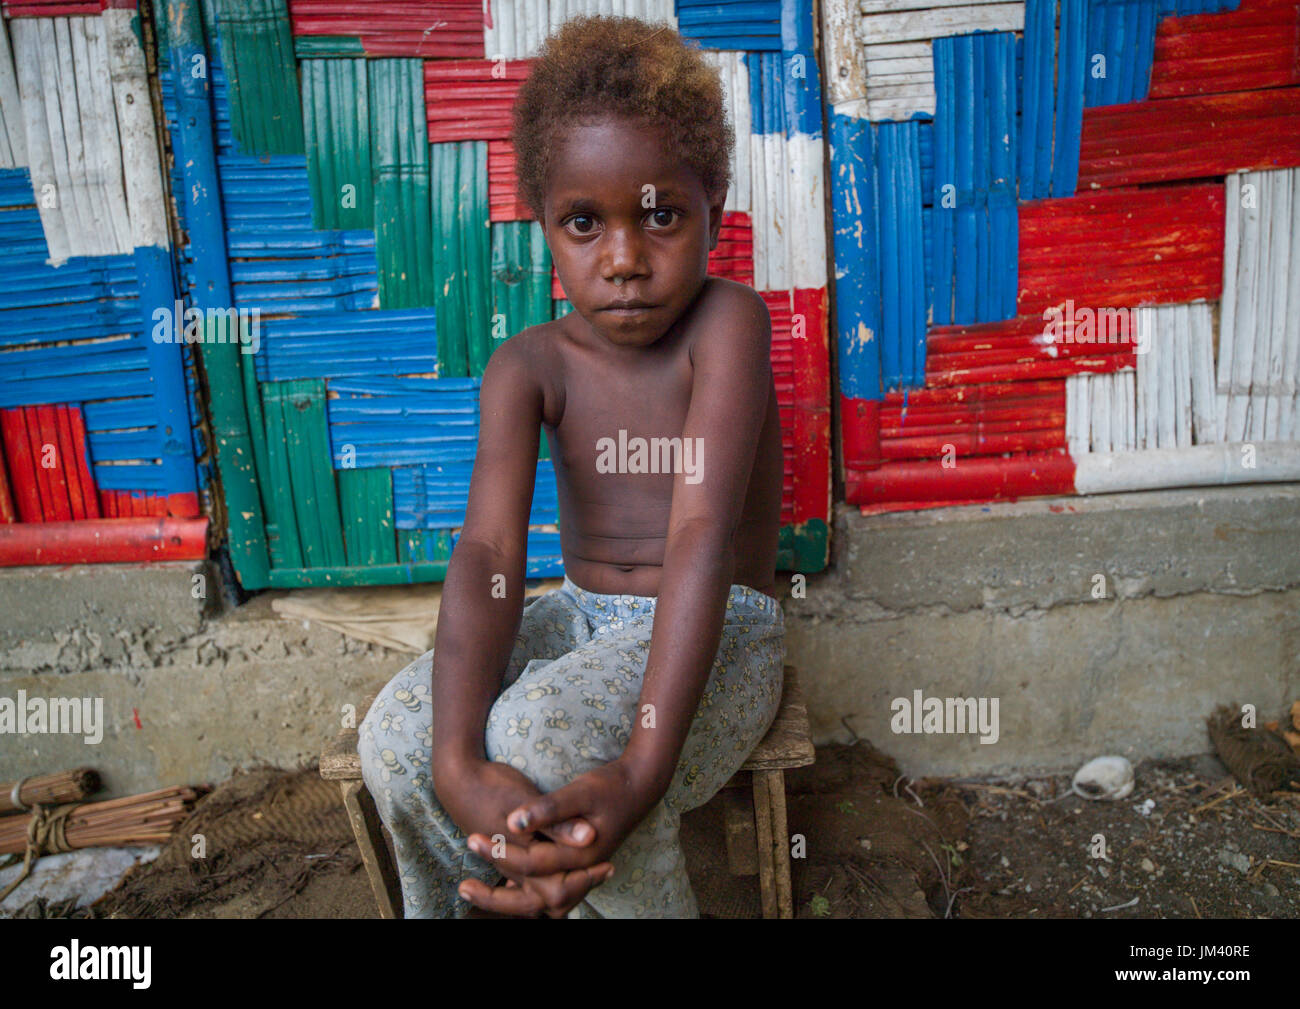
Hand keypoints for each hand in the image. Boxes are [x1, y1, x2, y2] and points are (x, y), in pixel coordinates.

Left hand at [457, 759, 655, 917]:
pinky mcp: (575, 864)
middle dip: (498, 897)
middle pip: (535, 898)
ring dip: (510, 899)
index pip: (532, 862)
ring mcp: (579, 871)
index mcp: (581, 855)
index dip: (499, 851)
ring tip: (476, 892)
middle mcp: (580, 870)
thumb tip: (515, 821)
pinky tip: (502, 884)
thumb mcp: (580, 791)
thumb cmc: (611, 785)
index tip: (472, 838)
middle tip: (464, 886)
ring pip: (541, 900)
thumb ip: (549, 809)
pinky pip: (546, 889)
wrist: (641, 784)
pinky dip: (523, 890)